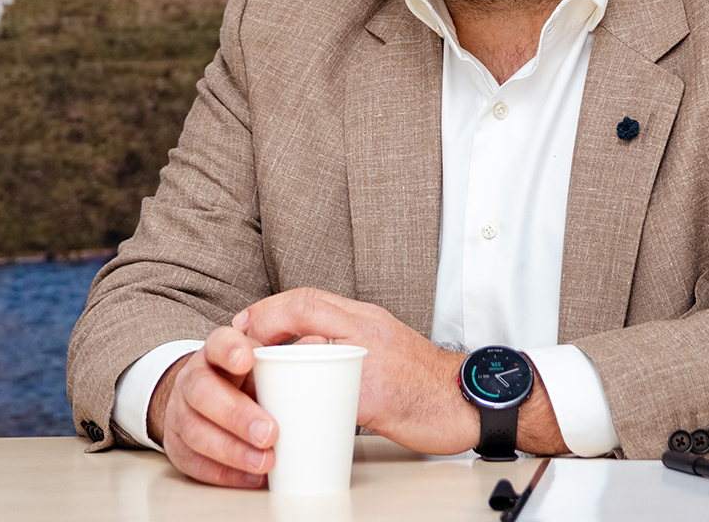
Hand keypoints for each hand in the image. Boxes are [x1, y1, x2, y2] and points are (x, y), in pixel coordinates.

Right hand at [149, 326, 277, 488]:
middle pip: (203, 392)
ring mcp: (178, 412)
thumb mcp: (262, 364)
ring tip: (265, 462)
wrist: (203, 402)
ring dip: (232, 450)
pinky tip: (249, 477)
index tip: (248, 359)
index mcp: (216, 353)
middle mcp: (192, 379)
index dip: (230, 349)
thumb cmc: (242, 382)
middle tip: (270, 433)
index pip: (217, 343)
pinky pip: (194, 462)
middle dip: (237, 415)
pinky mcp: (175, 444)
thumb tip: (321, 342)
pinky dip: (224, 473)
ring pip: (195, 431)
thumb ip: (290, 356)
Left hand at [237, 288, 569, 455]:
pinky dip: (306, 401)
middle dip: (263, 327)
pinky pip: (332, 393)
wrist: (468, 402)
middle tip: (241, 352)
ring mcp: (373, 362)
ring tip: (257, 382)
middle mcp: (368, 330)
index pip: (308, 297)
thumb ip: (346, 337)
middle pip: (305, 311)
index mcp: (366, 317)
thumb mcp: (383, 342)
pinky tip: (290, 413)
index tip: (245, 325)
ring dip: (279, 365)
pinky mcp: (378, 397)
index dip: (269, 308)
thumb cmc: (423, 379)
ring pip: (313, 351)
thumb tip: (303, 347)